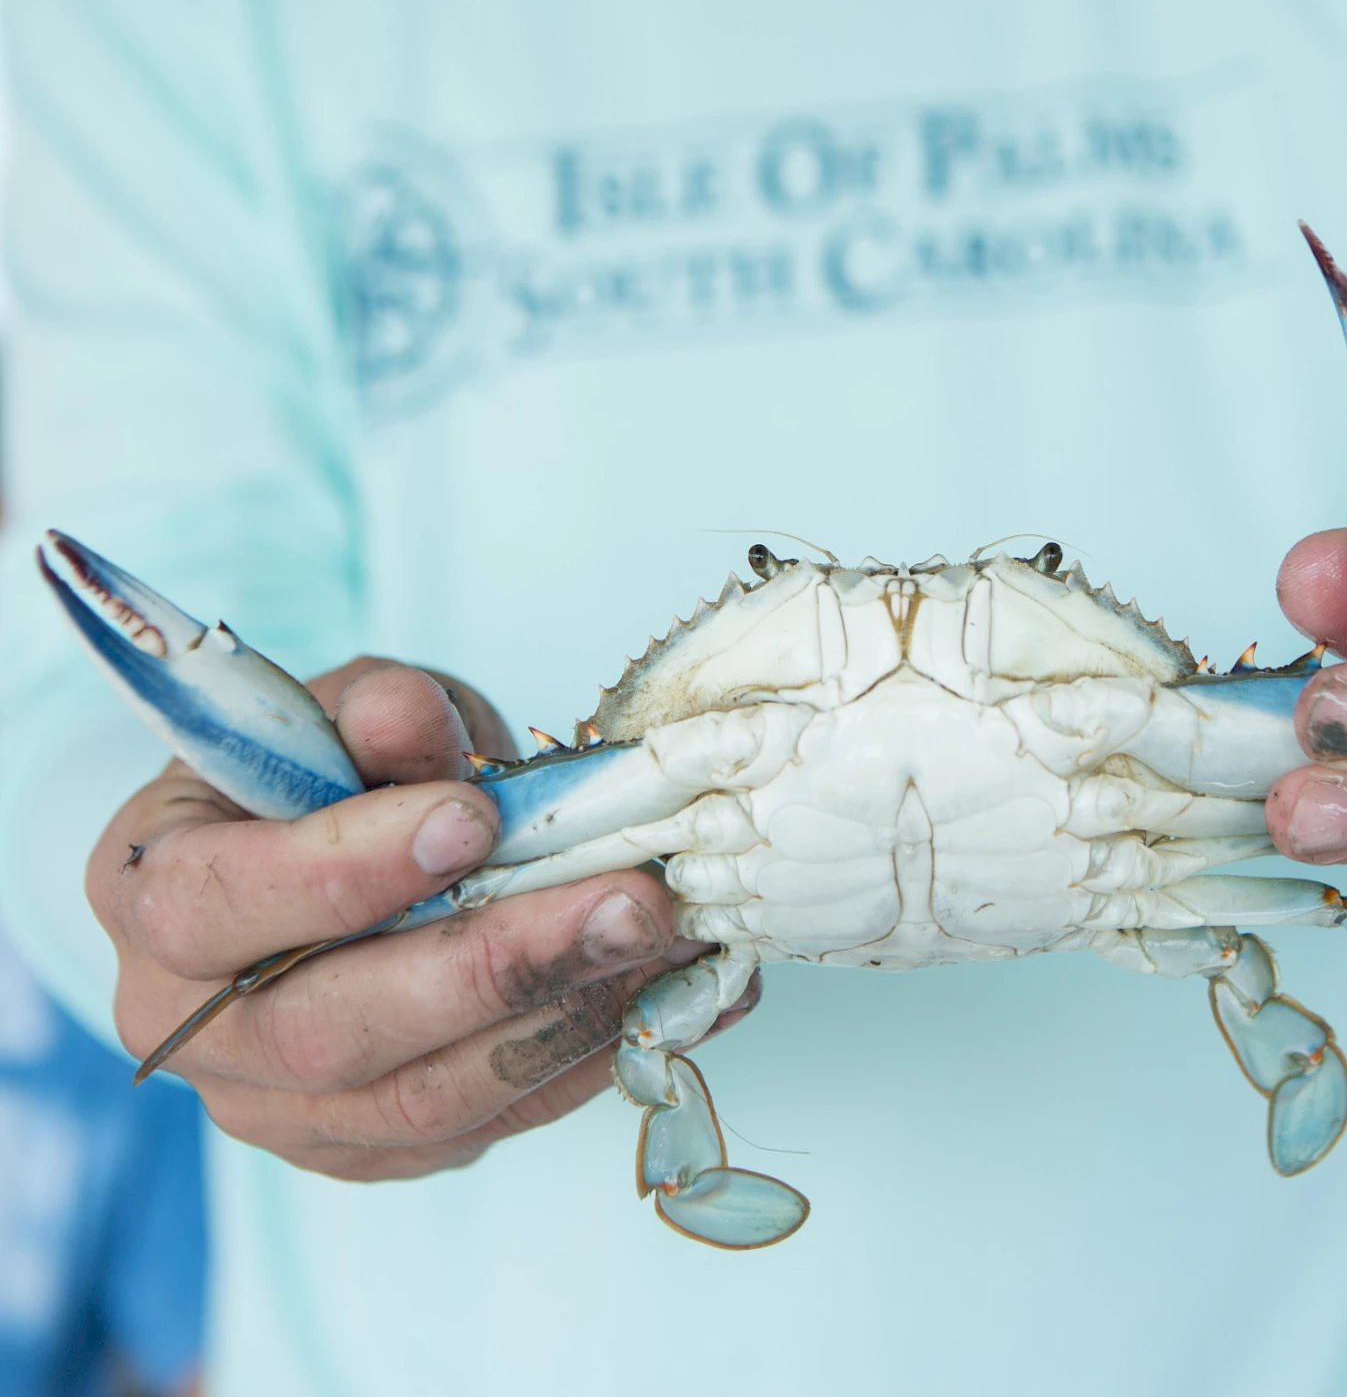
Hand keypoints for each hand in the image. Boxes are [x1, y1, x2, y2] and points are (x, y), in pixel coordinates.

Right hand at [89, 658, 753, 1178]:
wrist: (317, 860)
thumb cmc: (318, 772)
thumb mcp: (337, 715)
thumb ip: (373, 713)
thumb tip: (410, 716)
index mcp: (153, 896)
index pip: (222, 904)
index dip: (348, 870)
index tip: (473, 817)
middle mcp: (194, 1028)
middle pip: (332, 1031)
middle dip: (497, 966)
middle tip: (631, 902)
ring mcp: (280, 1109)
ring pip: (424, 1099)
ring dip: (569, 1019)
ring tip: (674, 944)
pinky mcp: (371, 1147)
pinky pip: (486, 1124)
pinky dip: (593, 1059)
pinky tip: (679, 994)